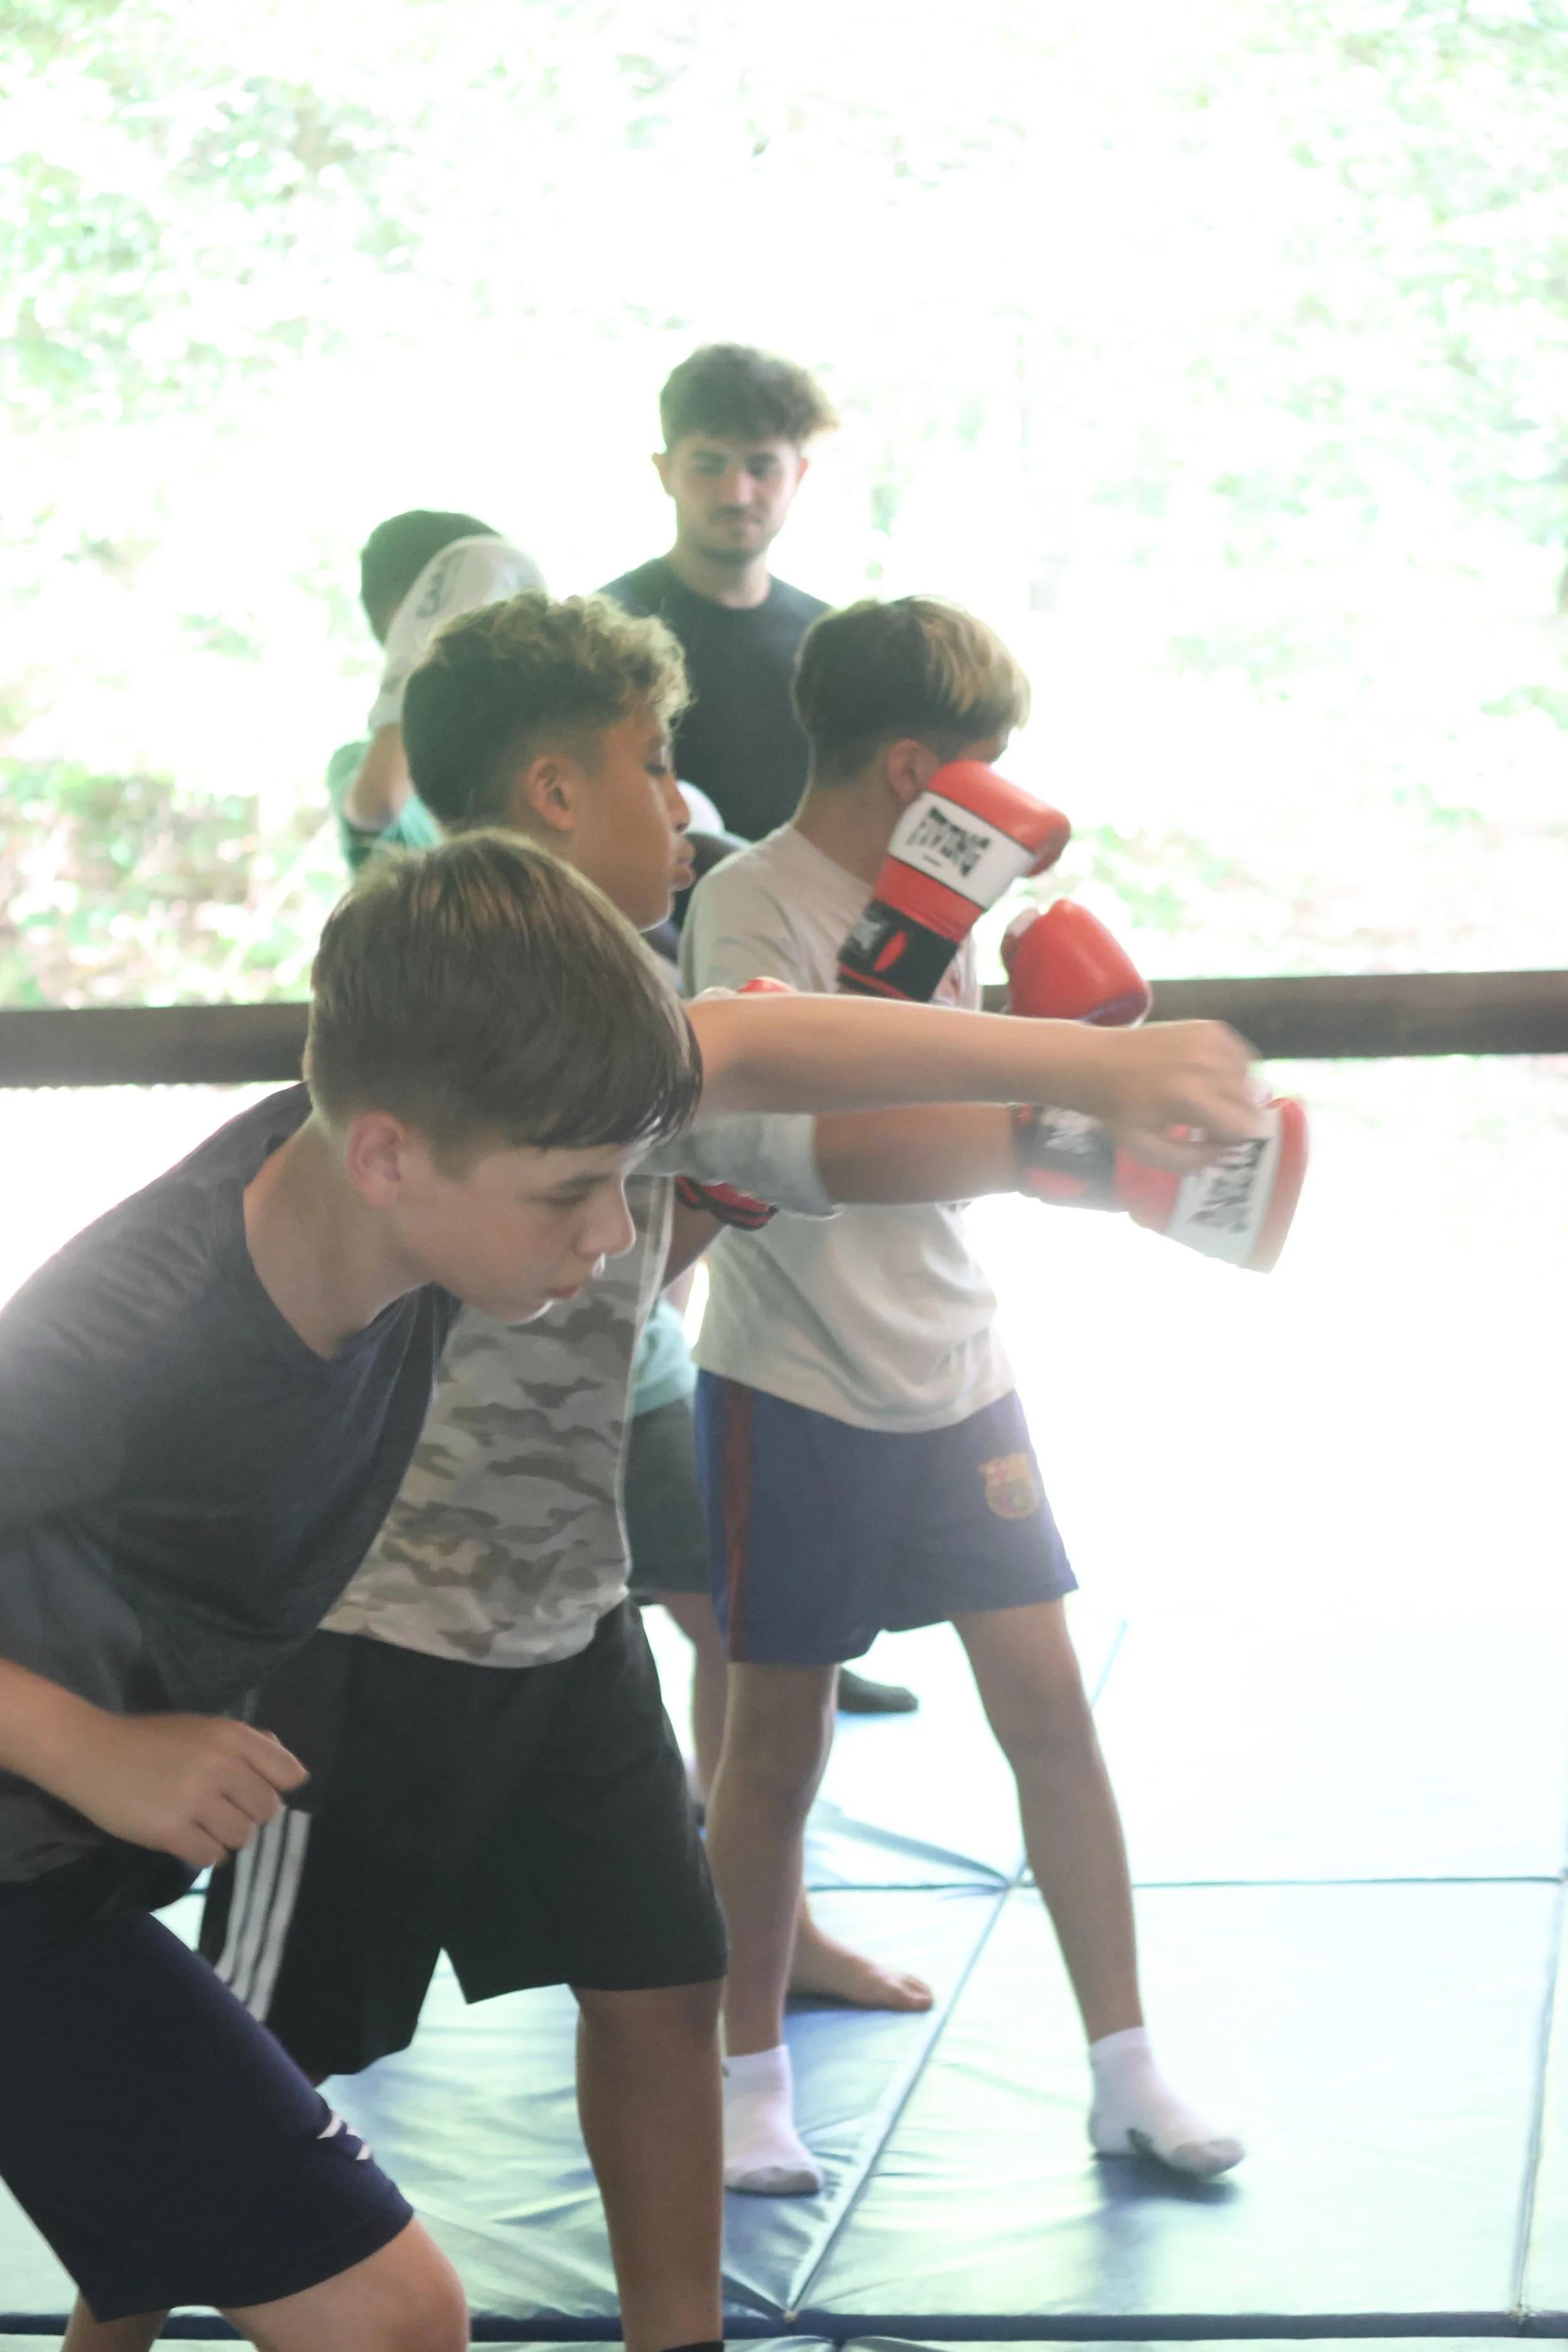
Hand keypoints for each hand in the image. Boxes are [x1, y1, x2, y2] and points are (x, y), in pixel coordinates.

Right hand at [54, 1710, 307, 1869]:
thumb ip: (248, 1745)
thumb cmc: (151, 1740)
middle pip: (268, 1811)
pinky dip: (204, 1853)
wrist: (91, 1752)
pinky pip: (211, 1856)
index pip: (289, 1773)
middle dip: (250, 1816)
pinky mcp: (170, 1830)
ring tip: (203, 1825)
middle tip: (223, 1811)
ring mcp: (195, 1798)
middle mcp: (220, 1765)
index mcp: (231, 1736)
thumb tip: (291, 1773)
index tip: (257, 1793)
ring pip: (242, 1837)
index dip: (278, 1789)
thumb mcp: (204, 1728)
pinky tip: (187, 1838)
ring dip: (226, 1837)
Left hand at [1057, 1021, 1264, 1170]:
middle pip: (1250, 1103)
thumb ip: (1189, 1160)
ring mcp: (1209, 1041)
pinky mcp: (1209, 1028)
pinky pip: (1242, 1056)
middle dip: (1235, 1118)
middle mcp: (1206, 1065)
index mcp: (1190, 1098)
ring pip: (1250, 1079)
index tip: (1208, 1139)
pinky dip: (1233, 1071)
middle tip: (1205, 1122)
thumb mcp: (1145, 1149)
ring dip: (1236, 1095)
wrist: (1096, 1062)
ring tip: (1205, 1100)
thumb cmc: (1119, 1111)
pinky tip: (1208, 1079)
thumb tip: (1224, 1151)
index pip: (1242, 1127)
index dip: (1230, 1140)